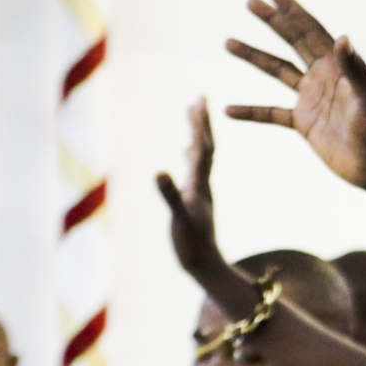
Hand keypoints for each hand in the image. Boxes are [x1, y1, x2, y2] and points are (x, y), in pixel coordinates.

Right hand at [153, 101, 237, 291]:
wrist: (206, 268)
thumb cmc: (193, 246)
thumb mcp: (179, 219)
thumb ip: (170, 195)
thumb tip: (158, 170)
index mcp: (200, 185)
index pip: (204, 148)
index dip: (201, 125)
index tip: (201, 100)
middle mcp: (202, 185)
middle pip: (205, 147)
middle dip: (201, 122)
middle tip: (200, 98)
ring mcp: (199, 192)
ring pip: (200, 157)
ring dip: (196, 133)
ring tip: (192, 113)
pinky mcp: (193, 200)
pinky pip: (193, 171)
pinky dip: (189, 155)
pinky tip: (185, 149)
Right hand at [222, 0, 365, 208]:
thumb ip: (355, 69)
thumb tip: (343, 38)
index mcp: (340, 67)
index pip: (313, 32)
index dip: (294, 11)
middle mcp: (324, 77)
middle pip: (293, 43)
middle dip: (273, 22)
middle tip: (250, 1)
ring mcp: (312, 99)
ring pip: (276, 71)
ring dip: (254, 57)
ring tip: (228, 42)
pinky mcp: (304, 123)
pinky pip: (270, 114)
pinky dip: (250, 111)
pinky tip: (227, 109)